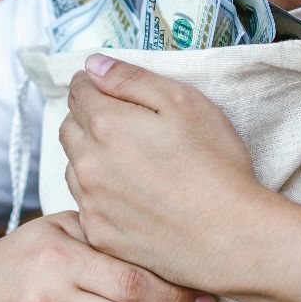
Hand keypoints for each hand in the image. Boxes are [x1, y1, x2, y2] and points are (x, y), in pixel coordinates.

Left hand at [60, 54, 273, 281]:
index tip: (109, 88)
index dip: (94, 84)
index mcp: (106, 125)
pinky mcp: (100, 235)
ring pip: (74, 167)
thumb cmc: (215, 166)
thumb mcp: (184, 102)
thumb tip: (93, 65)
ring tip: (133, 163)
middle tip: (126, 125)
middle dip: (88, 118)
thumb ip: (131, 79)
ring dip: (92, 157)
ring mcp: (91, 203)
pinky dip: (100, 195)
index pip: (77, 90)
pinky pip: (86, 205)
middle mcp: (88, 164)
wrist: (231, 236)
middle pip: (69, 128)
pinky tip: (134, 196)